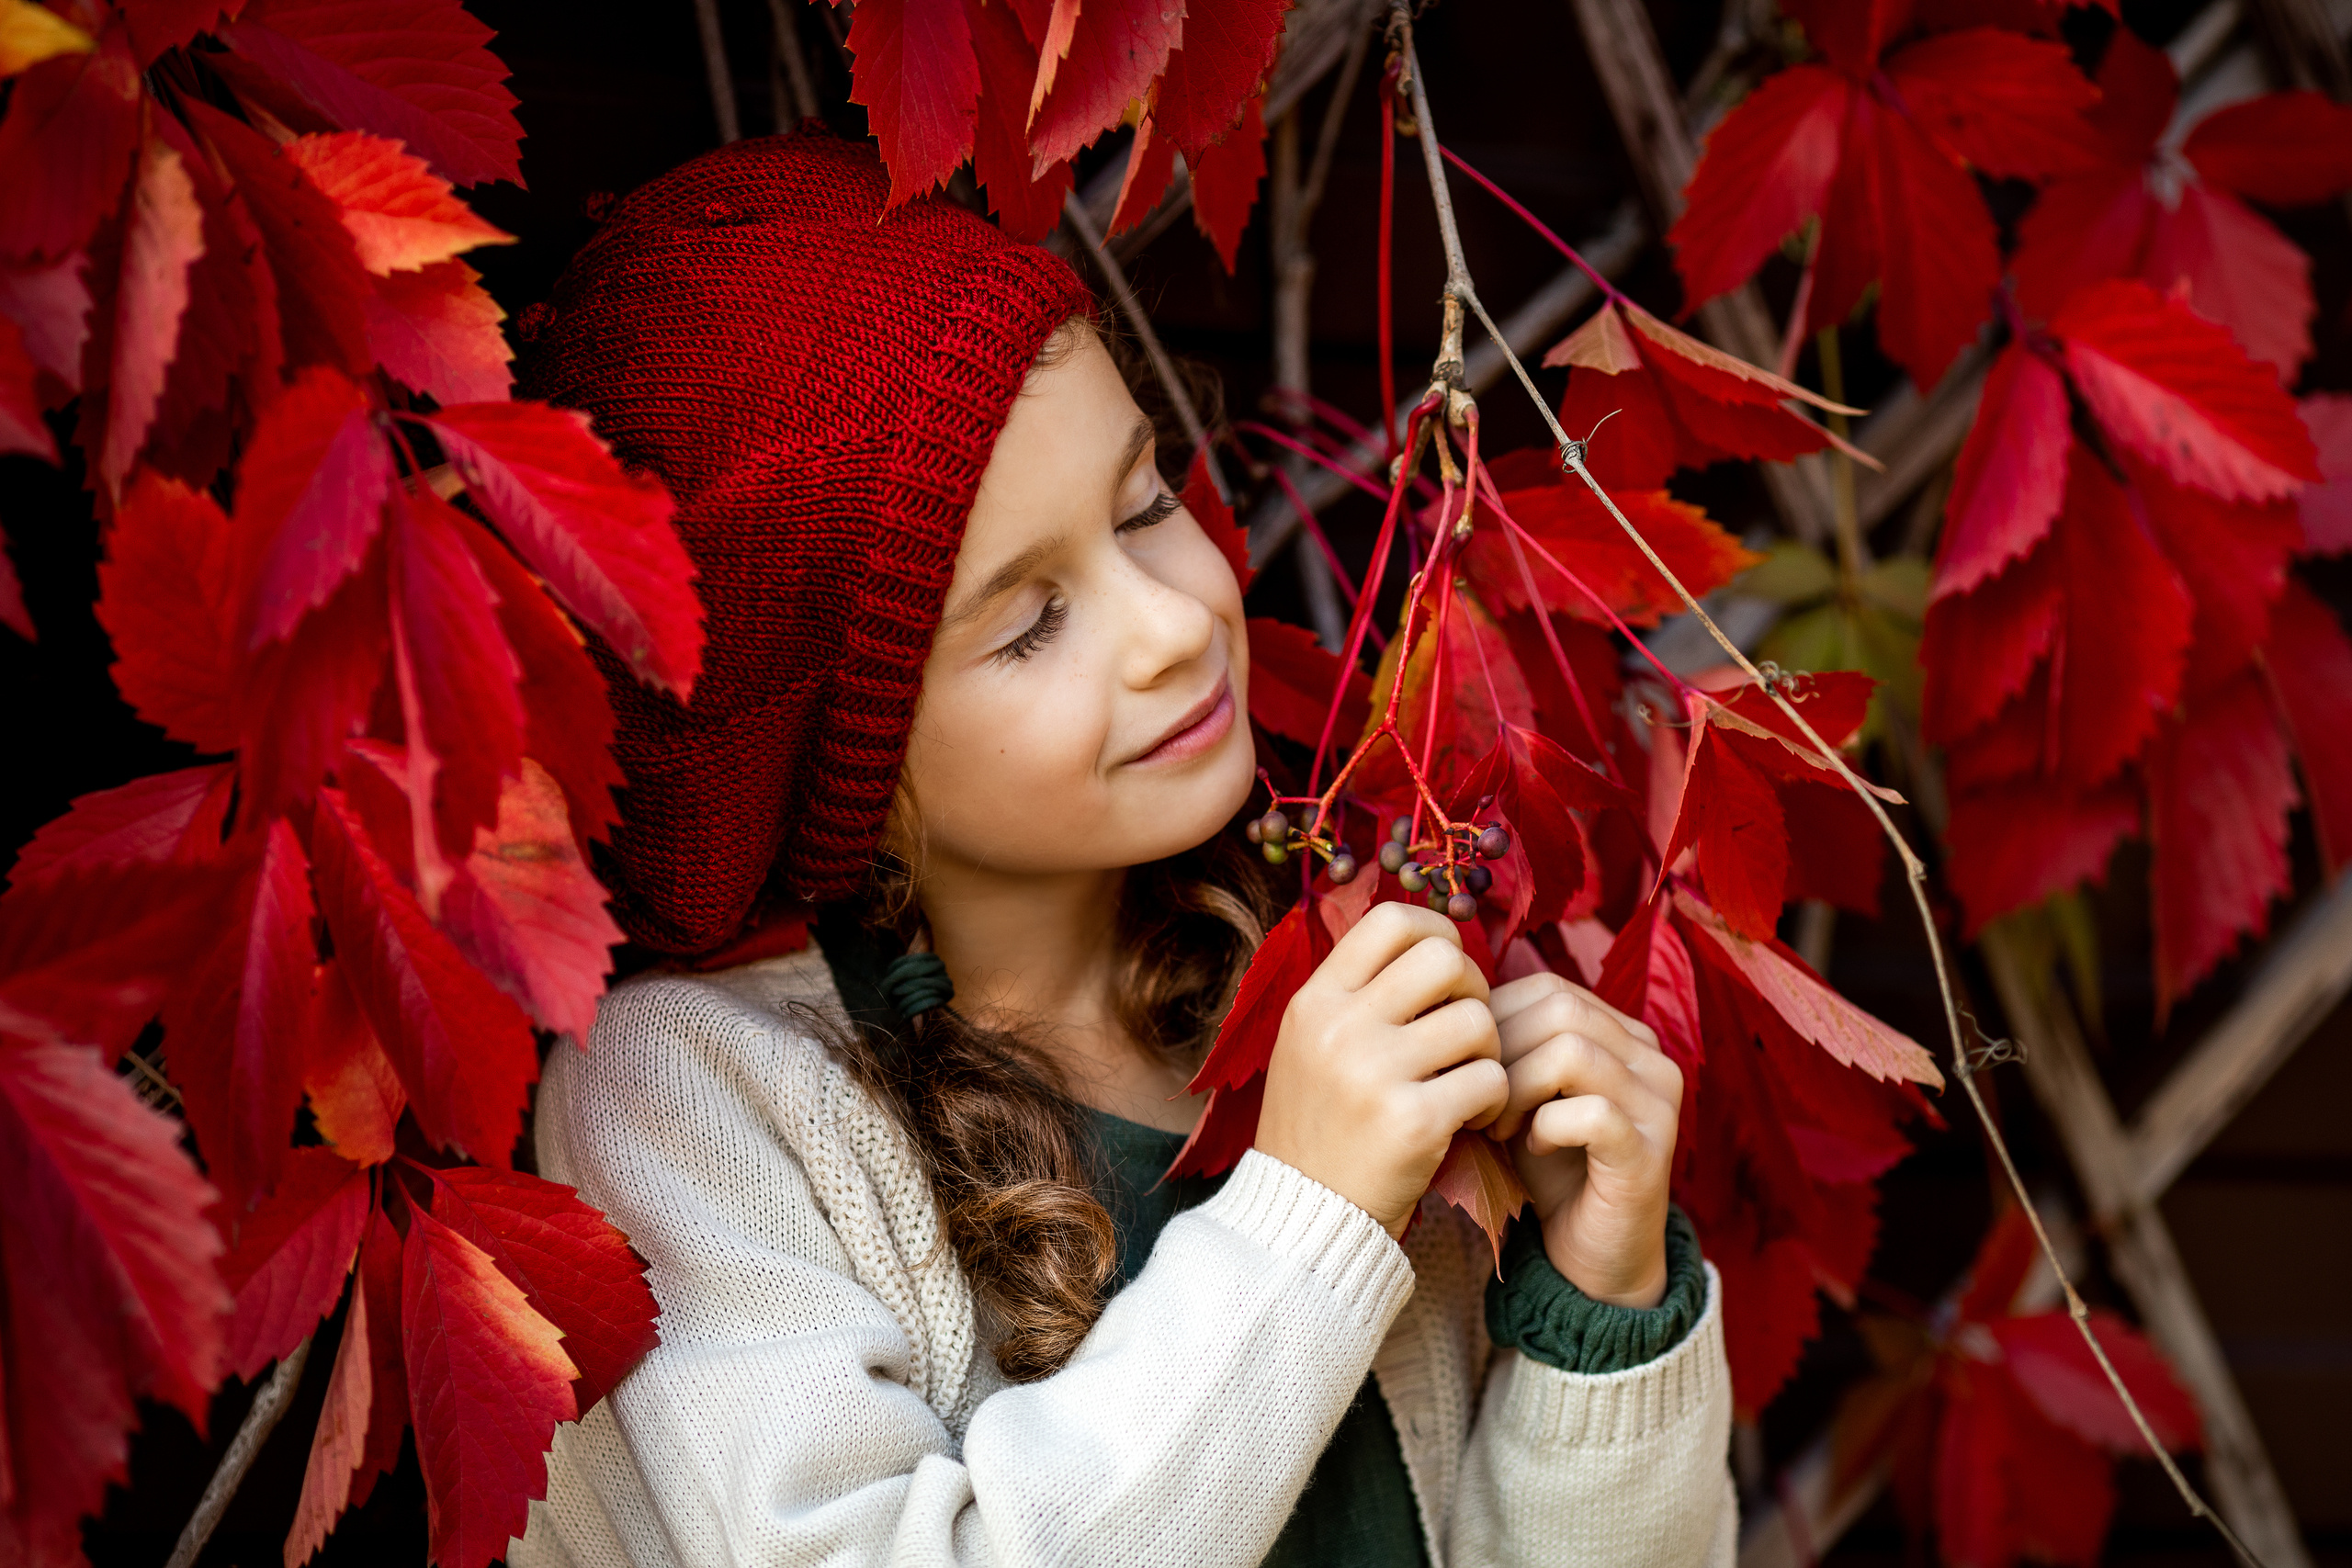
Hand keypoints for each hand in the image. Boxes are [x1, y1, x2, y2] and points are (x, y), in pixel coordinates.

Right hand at [1256, 904, 1509, 1236]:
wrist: (1306, 1214)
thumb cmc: (1321, 1122)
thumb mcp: (1311, 1043)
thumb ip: (1359, 994)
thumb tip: (1432, 939)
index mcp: (1315, 1000)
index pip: (1391, 920)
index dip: (1437, 931)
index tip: (1448, 969)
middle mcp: (1339, 1027)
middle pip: (1445, 959)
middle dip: (1474, 989)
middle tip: (1467, 1029)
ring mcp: (1374, 1073)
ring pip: (1478, 1020)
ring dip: (1490, 1051)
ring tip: (1469, 1080)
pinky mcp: (1413, 1122)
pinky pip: (1491, 1080)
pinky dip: (1496, 1100)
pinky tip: (1473, 1119)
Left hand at [1487, 972, 1681, 1306]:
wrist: (1589, 1254)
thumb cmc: (1548, 1165)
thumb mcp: (1521, 1095)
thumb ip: (1502, 1049)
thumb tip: (1448, 1007)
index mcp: (1623, 1033)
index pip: (1549, 988)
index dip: (1494, 1020)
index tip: (1467, 1068)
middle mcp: (1651, 1058)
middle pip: (1561, 1008)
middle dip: (1501, 1051)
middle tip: (1476, 1100)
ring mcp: (1658, 1104)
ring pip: (1573, 1052)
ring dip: (1517, 1087)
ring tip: (1498, 1125)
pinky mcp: (1649, 1152)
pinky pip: (1591, 1113)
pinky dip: (1546, 1127)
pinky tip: (1532, 1148)